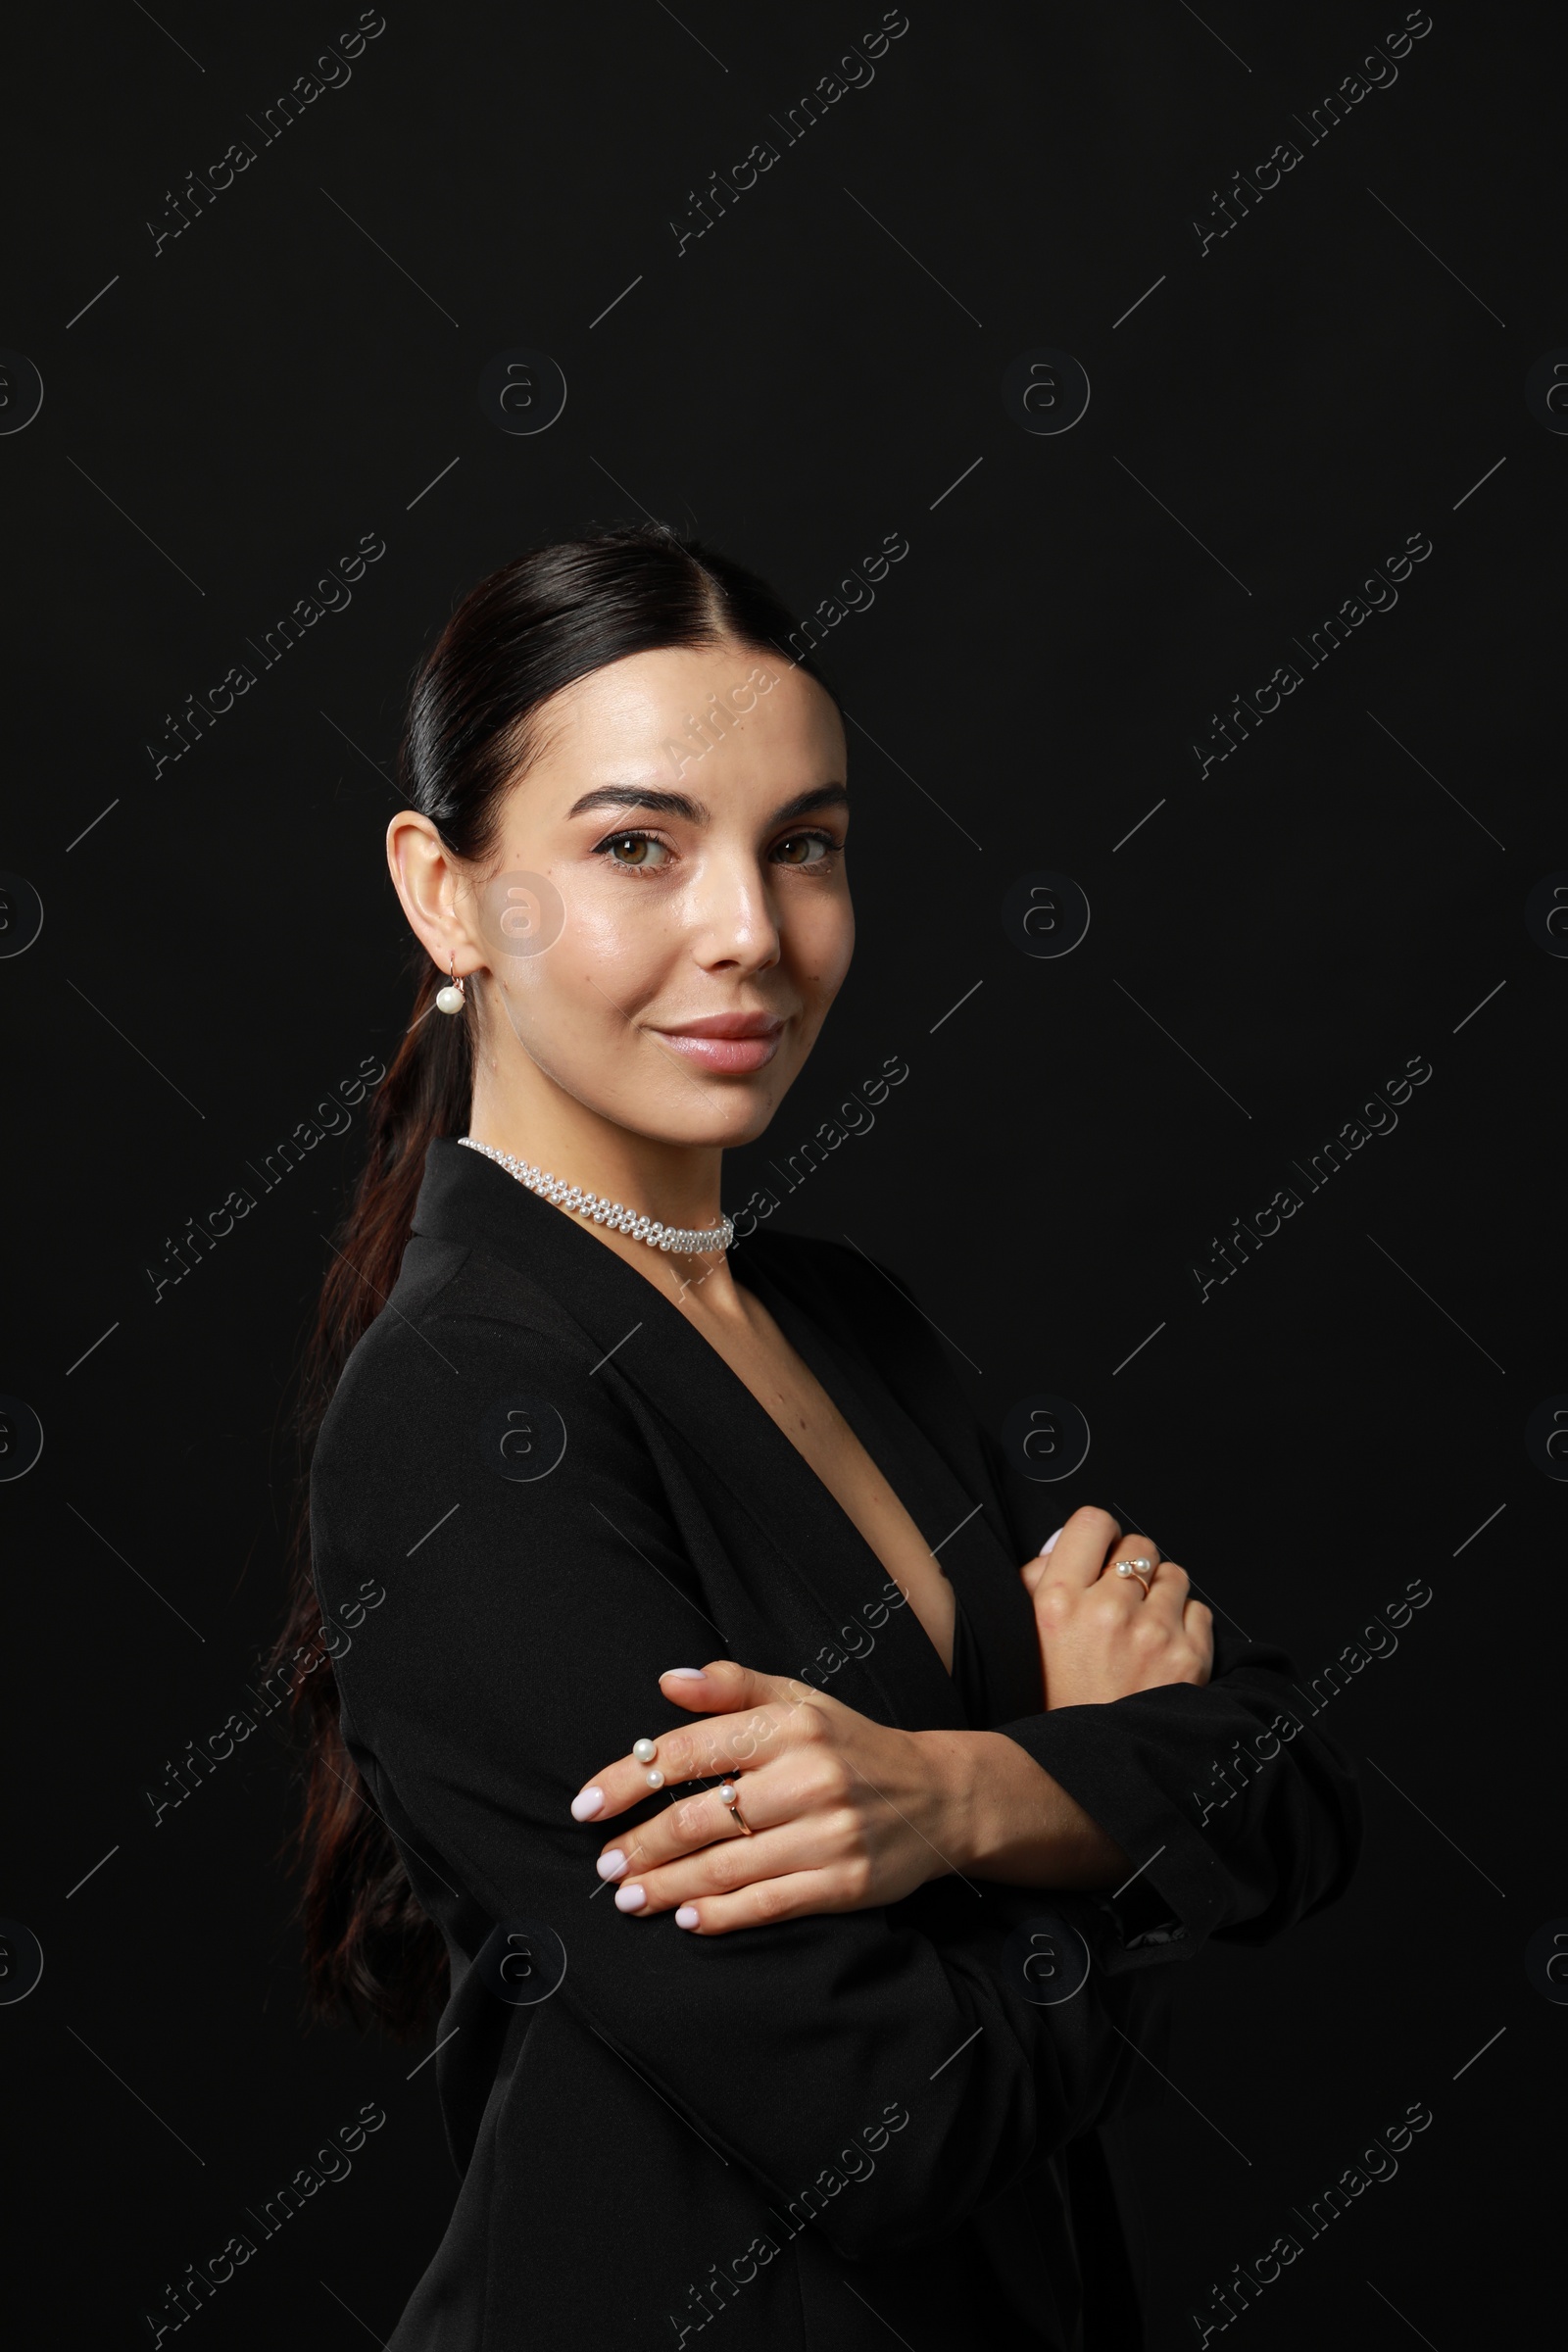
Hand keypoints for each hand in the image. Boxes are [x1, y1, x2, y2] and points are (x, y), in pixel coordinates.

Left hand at [570, 1662, 977, 1936]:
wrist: (939, 1795)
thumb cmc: (851, 1745)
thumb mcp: (800, 1700)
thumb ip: (732, 1688)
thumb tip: (666, 1681)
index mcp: (789, 1726)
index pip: (689, 1751)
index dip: (628, 1779)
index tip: (587, 1805)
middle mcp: (808, 1777)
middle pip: (700, 1818)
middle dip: (640, 1845)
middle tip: (605, 1863)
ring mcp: (828, 1834)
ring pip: (725, 1867)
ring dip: (667, 1886)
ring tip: (628, 1896)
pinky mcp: (845, 1884)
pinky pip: (768, 1904)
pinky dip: (721, 1915)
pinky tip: (686, 1918)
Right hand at [1020, 1506, 1212, 1708]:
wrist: (1094, 1767)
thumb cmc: (1058, 1703)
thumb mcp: (1025, 1636)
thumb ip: (1038, 1579)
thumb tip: (1064, 1543)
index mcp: (1057, 1601)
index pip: (1092, 1522)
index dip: (1101, 1536)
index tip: (1103, 1554)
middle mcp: (1106, 1611)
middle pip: (1138, 1546)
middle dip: (1133, 1568)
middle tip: (1122, 1601)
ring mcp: (1152, 1633)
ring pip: (1174, 1574)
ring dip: (1162, 1595)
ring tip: (1143, 1629)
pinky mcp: (1189, 1657)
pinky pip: (1199, 1609)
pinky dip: (1185, 1626)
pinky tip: (1162, 1651)